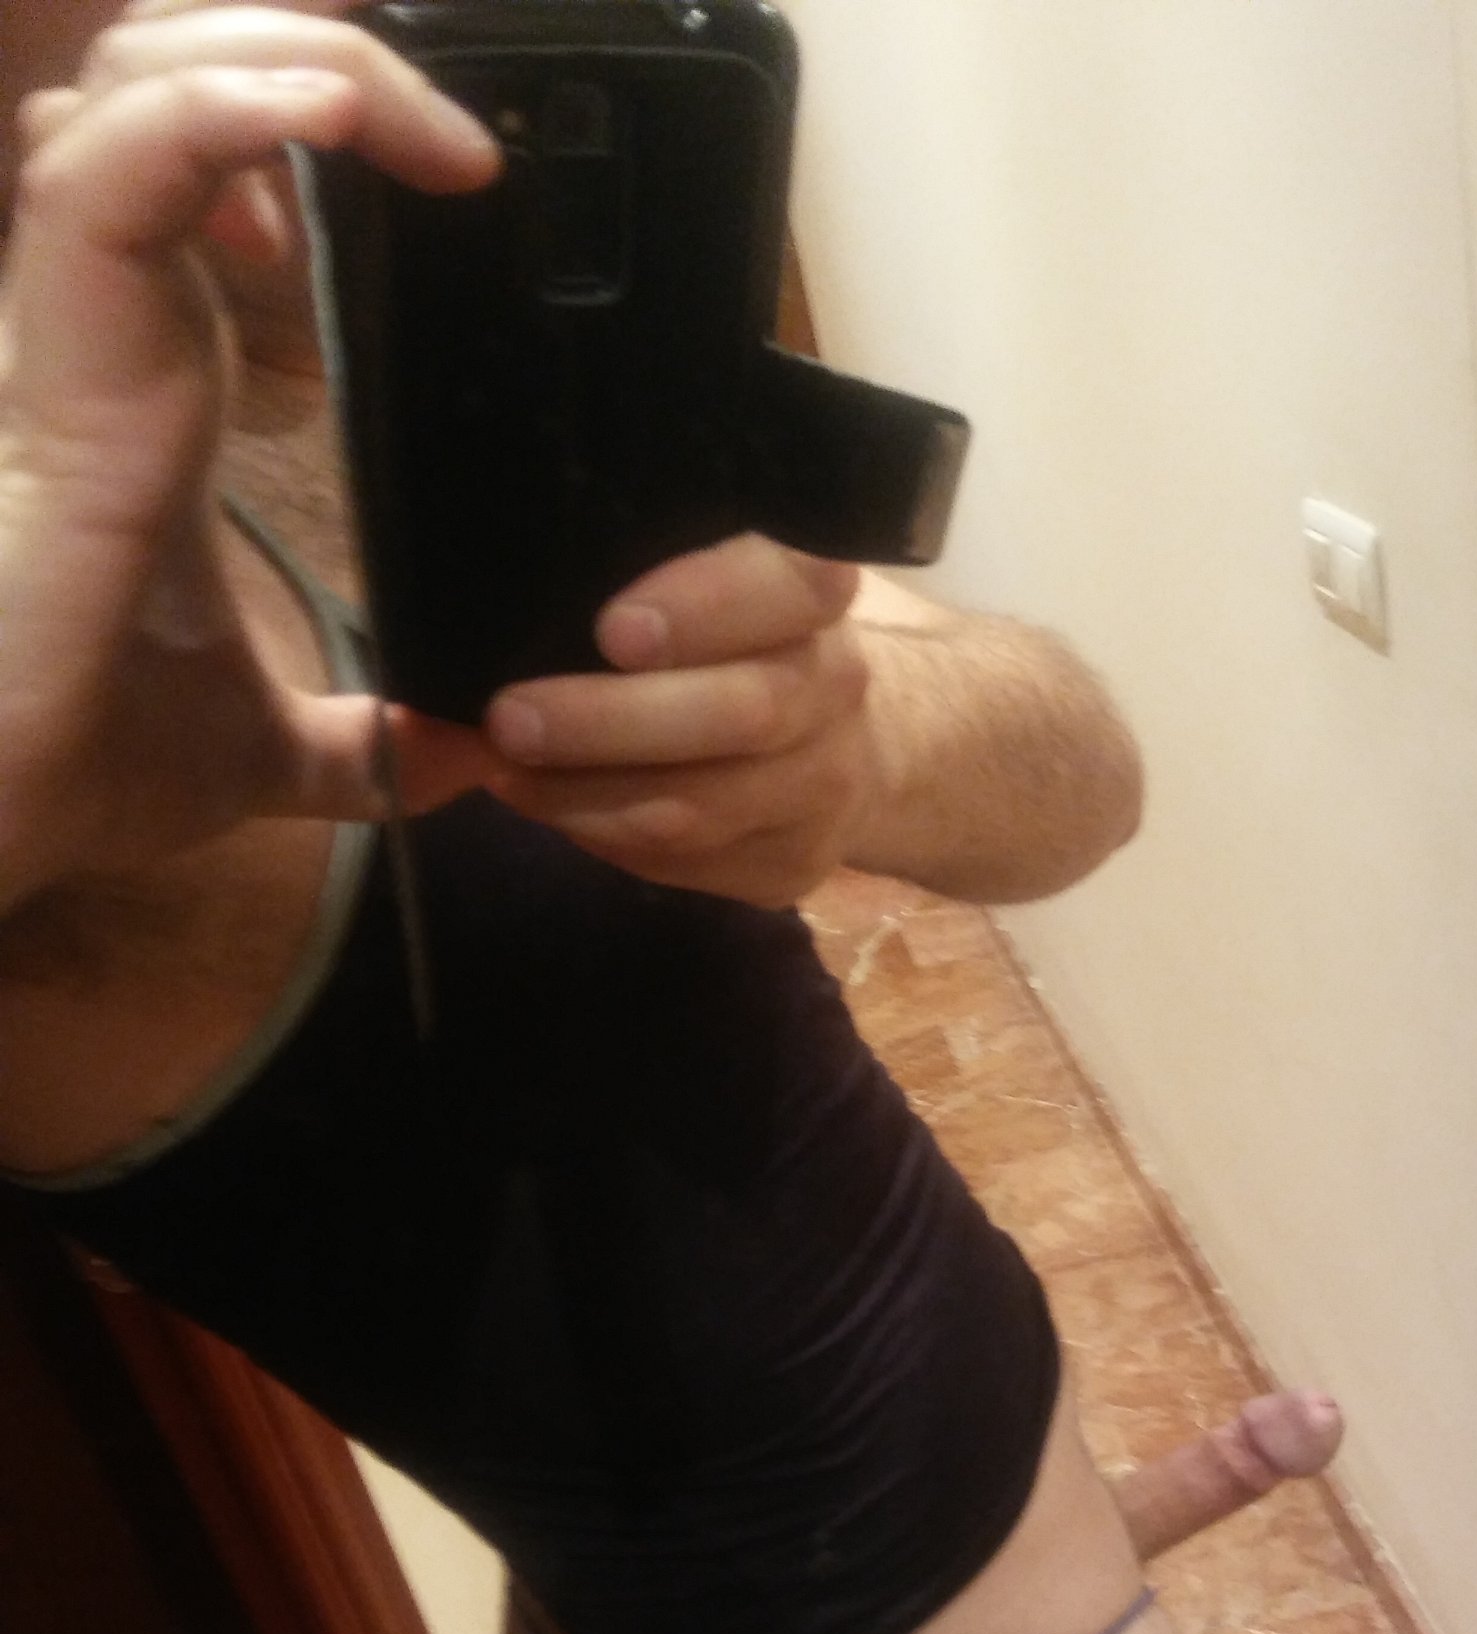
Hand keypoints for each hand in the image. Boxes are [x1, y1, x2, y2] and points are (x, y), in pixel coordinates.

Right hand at [0, 4, 498, 914]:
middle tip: (449, 140)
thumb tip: (456, 758)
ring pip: (136, 81)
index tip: (435, 182)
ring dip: (281, 58)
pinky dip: (225, 116)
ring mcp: (69, 320)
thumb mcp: (264, 749)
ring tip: (404, 123)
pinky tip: (328, 122)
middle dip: (307, 49)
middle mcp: (101, 316)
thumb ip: (359, 742)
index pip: (199, 161)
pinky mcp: (58, 351)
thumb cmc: (87, 757)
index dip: (298, 118)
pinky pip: (120, 167)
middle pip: (167, 73)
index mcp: (149, 372)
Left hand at [463, 533, 882, 911]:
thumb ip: (603, 579)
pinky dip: (613, 841)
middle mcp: (836, 685)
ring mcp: (826, 783)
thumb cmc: (728, 640)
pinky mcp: (796, 865)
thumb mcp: (692, 581)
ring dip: (591, 798)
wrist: (848, 746)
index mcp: (813, 592)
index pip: (786, 583)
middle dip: (613, 722)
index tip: (614, 630)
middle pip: (742, 712)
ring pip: (705, 808)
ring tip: (507, 776)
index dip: (705, 605)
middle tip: (511, 721)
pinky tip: (560, 812)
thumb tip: (442, 635)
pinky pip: (692, 865)